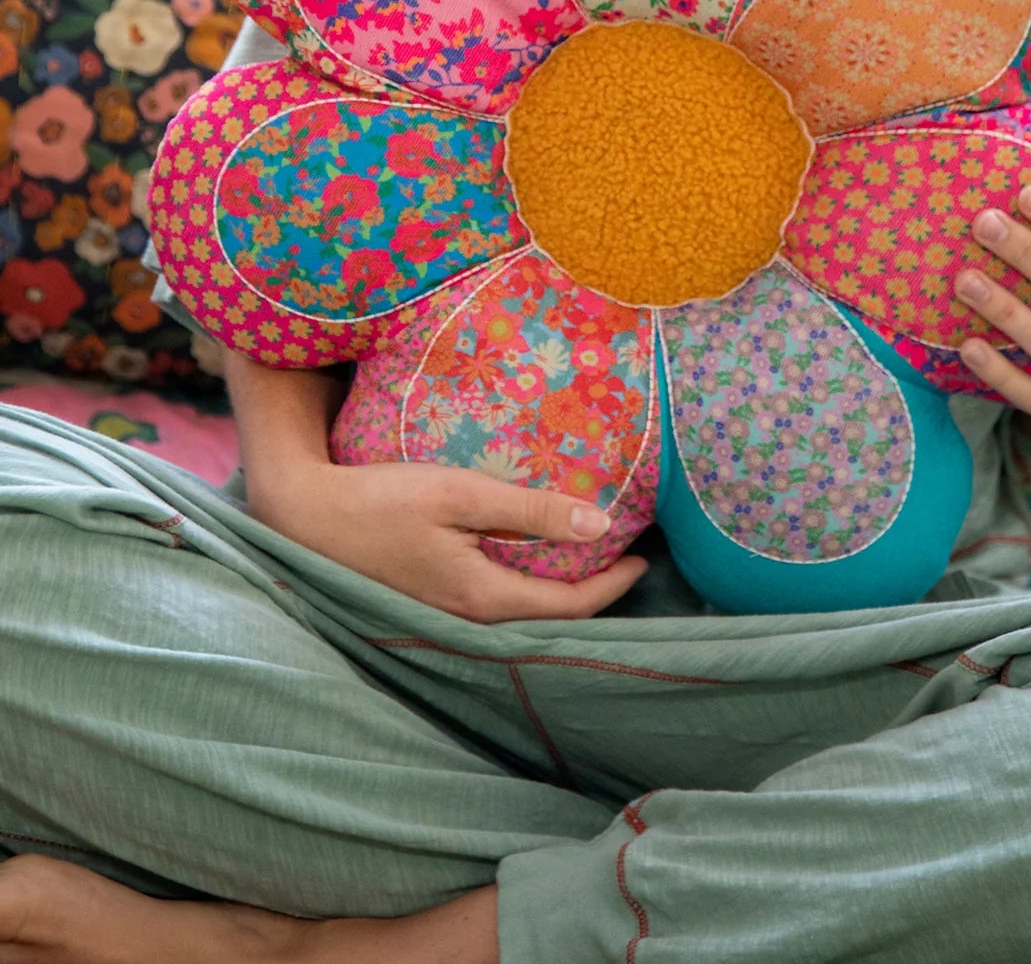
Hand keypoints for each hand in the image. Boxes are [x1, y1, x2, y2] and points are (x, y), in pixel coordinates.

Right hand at [250, 456, 647, 621]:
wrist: (305, 519)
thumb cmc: (382, 500)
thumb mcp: (460, 493)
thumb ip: (529, 509)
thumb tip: (599, 523)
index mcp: (483, 598)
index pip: (568, 607)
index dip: (611, 585)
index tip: (642, 559)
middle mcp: (468, 620)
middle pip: (547, 619)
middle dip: (592, 595)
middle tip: (625, 560)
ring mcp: (445, 618)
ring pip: (520, 615)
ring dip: (558, 593)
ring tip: (588, 560)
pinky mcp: (429, 604)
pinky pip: (492, 605)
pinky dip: (524, 589)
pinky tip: (528, 561)